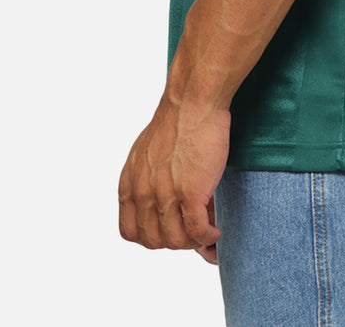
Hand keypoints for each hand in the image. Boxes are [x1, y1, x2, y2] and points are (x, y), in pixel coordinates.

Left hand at [118, 91, 230, 263]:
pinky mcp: (190, 192)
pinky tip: (215, 230)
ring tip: (206, 231)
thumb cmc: (177, 122)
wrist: (193, 101)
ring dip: (193, 243)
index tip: (171, 230)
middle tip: (193, 231)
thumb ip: (147, 181)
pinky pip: (197, 231)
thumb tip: (162, 205)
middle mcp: (142, 192)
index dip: (152, 237)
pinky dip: (208, 237)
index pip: (130, 232)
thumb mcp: (147, 154)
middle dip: (175, 241)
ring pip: (176, 241)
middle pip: (154, 241)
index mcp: (129, 183)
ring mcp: (165, 194)